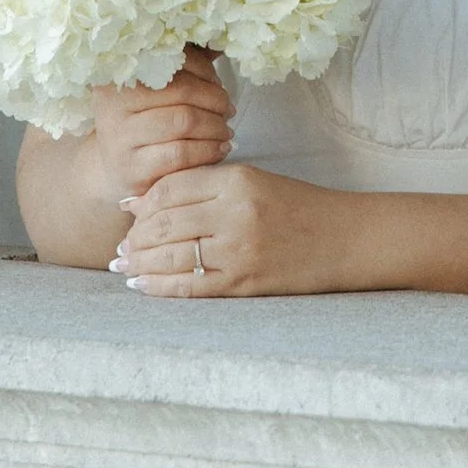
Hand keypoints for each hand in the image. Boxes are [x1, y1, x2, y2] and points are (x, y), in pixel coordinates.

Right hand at [89, 51, 231, 206]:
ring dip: (216, 126)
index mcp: (119, 74)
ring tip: (226, 129)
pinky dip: (208, 150)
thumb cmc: (142, 122)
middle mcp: (112, 103)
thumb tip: (220, 46)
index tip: (218, 84)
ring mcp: (120, 138)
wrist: (113, 169)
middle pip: (182, 91)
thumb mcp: (154, 90)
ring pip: (184, 122)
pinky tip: (220, 148)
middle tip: (228, 109)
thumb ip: (184, 66)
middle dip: (215, 100)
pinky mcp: (132, 169)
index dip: (205, 71)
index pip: (174, 60)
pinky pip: (181, 154)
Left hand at [116, 160, 364, 296]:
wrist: (346, 239)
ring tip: (125, 266)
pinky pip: (190, 286)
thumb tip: (142, 202)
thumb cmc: (297, 207)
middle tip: (121, 247)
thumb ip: (204, 188)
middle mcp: (237, 213)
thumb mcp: (254, 182)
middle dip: (135, 238)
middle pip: (165, 223)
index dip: (142, 202)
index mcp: (238, 180)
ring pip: (171, 256)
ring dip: (140, 264)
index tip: (127, 212)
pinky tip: (143, 286)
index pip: (171, 188)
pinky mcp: (245, 283)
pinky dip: (160, 287)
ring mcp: (241, 250)